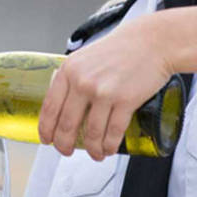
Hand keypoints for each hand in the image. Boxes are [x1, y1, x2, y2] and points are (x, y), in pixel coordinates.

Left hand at [38, 13, 174, 159]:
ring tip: (95, 153)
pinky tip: (108, 149)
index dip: (46, 128)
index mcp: (69, 70)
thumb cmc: (118, 49)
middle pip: (67, 124)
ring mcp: (103, 92)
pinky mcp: (125, 100)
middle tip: (66, 151)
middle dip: (64, 144)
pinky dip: (109, 146)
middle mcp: (82, 82)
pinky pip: (113, 132)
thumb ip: (71, 77)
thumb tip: (60, 100)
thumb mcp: (84, 57)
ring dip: (92, 149)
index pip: (50, 107)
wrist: (150, 42)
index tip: (46, 139)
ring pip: (91, 133)